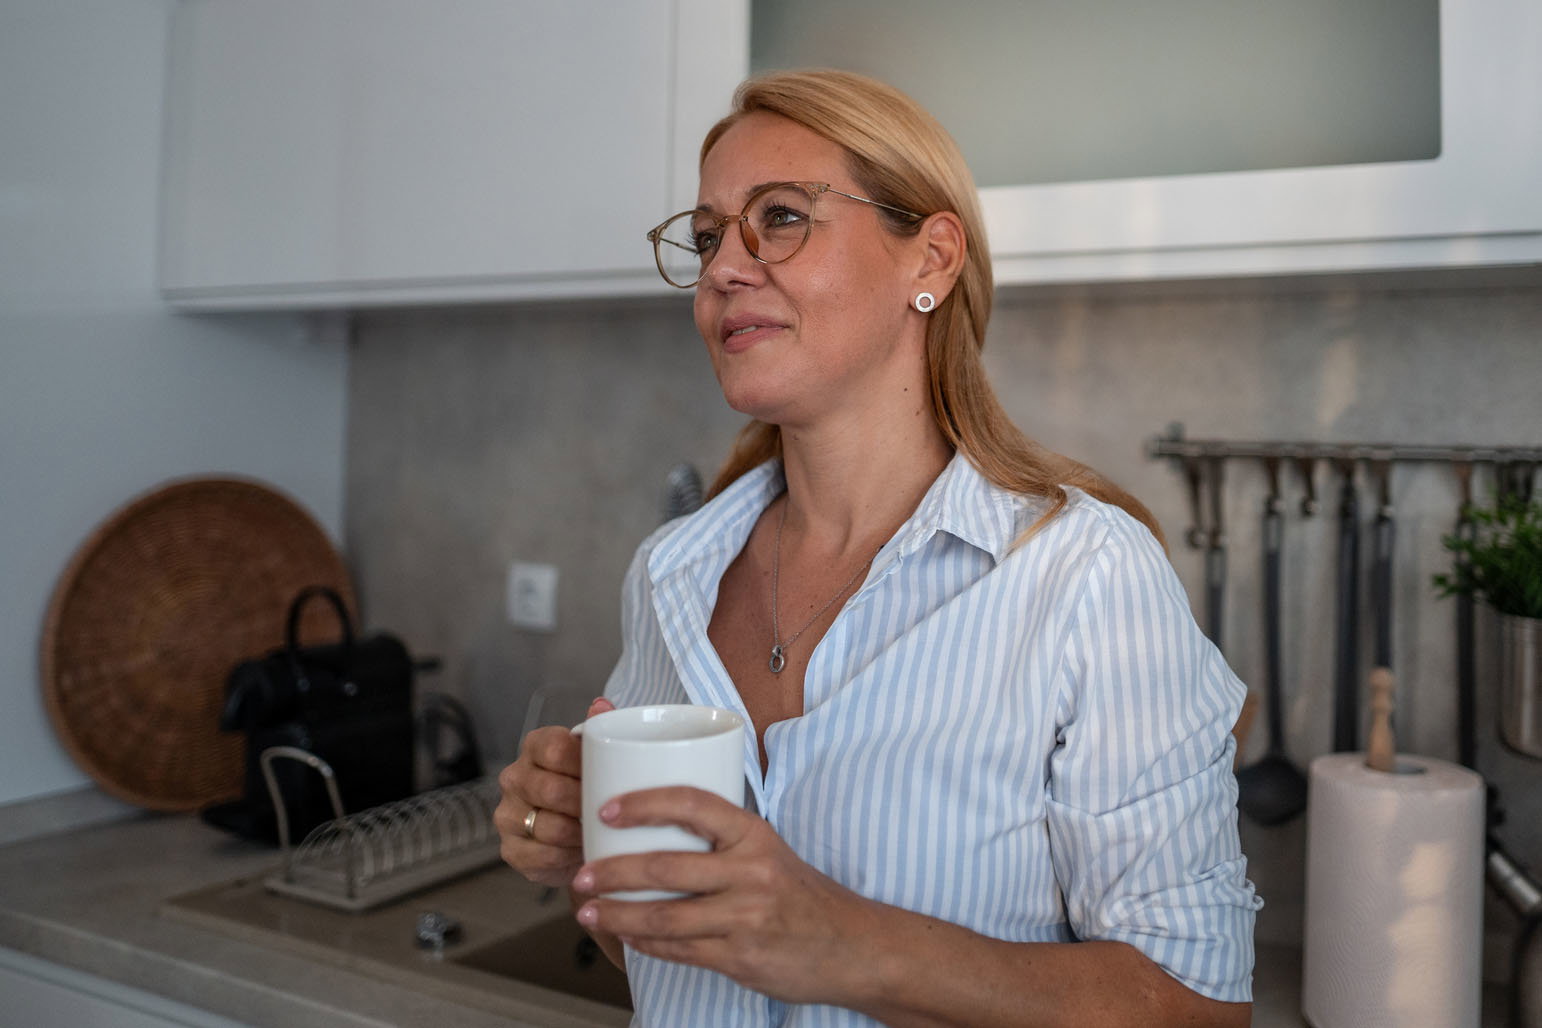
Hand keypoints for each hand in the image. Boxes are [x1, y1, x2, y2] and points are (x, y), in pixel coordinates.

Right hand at [494, 696, 613, 888]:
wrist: (576, 832)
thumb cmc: (588, 787)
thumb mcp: (598, 757)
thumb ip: (601, 729)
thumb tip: (601, 706)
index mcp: (535, 746)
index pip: (556, 750)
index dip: (586, 766)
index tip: (610, 777)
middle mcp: (514, 778)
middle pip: (552, 790)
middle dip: (587, 804)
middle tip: (612, 811)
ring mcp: (507, 815)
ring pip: (550, 826)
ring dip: (582, 833)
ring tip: (603, 833)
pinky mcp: (511, 850)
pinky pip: (543, 856)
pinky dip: (570, 857)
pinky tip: (585, 851)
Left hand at [570, 787, 879, 1005]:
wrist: (851, 946)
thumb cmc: (802, 895)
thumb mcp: (769, 850)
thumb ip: (722, 838)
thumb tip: (657, 823)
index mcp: (753, 834)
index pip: (690, 804)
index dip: (643, 804)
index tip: (607, 810)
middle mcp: (749, 872)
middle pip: (663, 867)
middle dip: (611, 872)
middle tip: (580, 874)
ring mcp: (744, 918)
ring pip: (662, 916)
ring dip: (616, 915)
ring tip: (587, 910)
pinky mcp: (739, 957)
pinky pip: (677, 949)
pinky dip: (644, 942)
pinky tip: (625, 935)